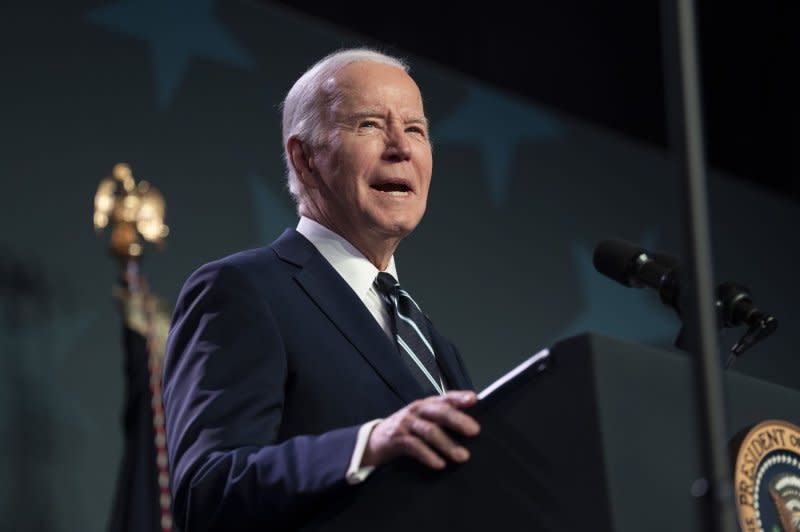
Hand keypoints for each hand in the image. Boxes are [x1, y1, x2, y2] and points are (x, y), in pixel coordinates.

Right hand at [361, 390, 479, 469]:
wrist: (375, 440)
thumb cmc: (407, 430)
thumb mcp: (423, 421)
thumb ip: (442, 420)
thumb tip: (470, 428)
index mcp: (426, 404)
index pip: (445, 398)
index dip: (459, 397)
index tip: (473, 399)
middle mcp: (417, 410)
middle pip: (439, 412)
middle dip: (458, 420)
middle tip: (475, 431)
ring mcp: (406, 423)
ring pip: (429, 431)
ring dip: (447, 444)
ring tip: (462, 456)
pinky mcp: (397, 438)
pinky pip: (415, 446)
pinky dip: (428, 455)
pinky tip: (439, 464)